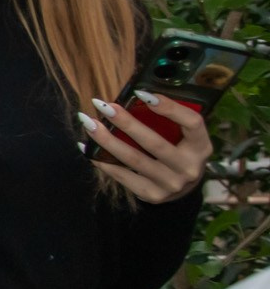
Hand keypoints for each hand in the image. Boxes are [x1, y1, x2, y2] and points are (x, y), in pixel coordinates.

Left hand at [81, 92, 211, 202]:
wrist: (182, 188)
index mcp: (201, 146)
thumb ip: (168, 120)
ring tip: (88, 123)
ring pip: (133, 159)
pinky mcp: (152, 194)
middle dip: (125, 122)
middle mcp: (189, 167)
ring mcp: (171, 184)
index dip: (169, 107)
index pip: (192, 123)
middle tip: (103, 105)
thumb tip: (134, 96)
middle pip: (154, 143)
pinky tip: (87, 147)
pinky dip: (102, 160)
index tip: (141, 93)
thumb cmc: (178, 151)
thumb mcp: (184, 137)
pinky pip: (122, 175)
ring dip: (106, 140)